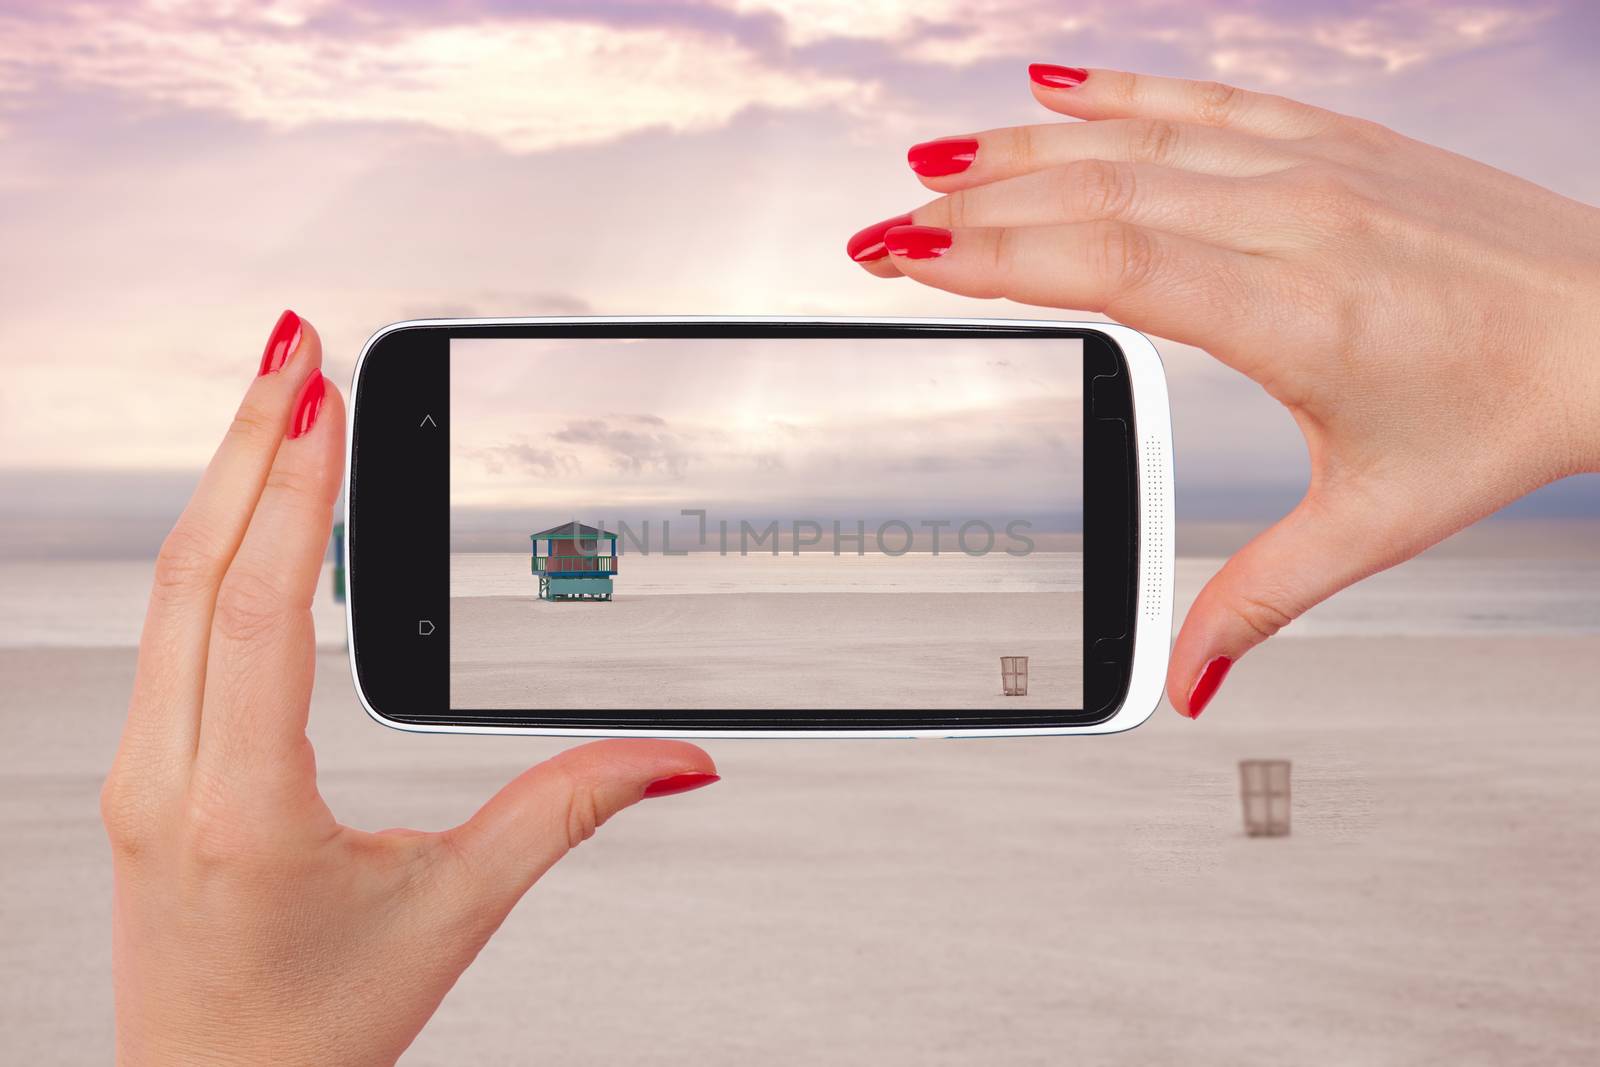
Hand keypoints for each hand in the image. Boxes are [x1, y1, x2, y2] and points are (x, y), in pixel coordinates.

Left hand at [100, 311, 718, 1065]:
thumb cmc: (307, 1031)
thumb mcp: (456, 911)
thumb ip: (568, 812)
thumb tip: (673, 758)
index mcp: (239, 807)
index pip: (260, 607)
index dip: (294, 489)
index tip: (322, 394)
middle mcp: (164, 778)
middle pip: (192, 569)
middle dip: (247, 444)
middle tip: (293, 346)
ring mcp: (137, 773)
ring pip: (164, 593)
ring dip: (220, 486)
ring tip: (273, 399)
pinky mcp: (142, 772)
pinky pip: (164, 629)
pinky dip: (206, 546)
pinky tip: (245, 506)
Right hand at [849, 64, 1599, 717]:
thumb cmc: (1506, 412)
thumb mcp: (1372, 522)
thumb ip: (1259, 600)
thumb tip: (1186, 684)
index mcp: (1294, 316)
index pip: (1109, 266)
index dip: (993, 259)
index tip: (906, 260)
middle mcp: (1297, 221)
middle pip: (1096, 196)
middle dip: (970, 211)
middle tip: (879, 229)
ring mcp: (1316, 166)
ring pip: (1136, 138)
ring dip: (1021, 148)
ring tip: (932, 162)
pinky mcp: (1336, 138)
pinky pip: (1206, 96)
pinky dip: (1120, 88)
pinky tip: (1054, 83)